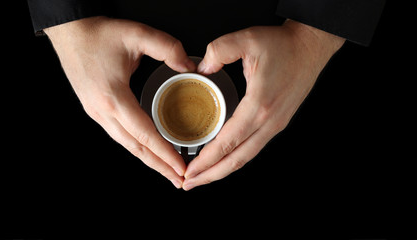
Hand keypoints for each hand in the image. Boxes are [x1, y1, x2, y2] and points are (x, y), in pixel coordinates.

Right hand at [45, 17, 195, 187]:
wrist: (69, 32)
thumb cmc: (98, 34)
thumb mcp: (137, 34)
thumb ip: (168, 48)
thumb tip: (189, 67)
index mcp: (113, 98)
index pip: (145, 134)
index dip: (164, 153)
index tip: (180, 168)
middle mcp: (102, 112)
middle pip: (135, 148)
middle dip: (158, 166)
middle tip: (178, 180)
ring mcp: (96, 114)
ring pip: (125, 145)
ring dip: (146, 160)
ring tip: (165, 171)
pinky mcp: (94, 110)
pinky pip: (118, 135)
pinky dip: (135, 147)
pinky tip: (146, 151)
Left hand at [183, 20, 344, 189]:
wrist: (311, 47)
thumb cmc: (283, 45)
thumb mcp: (247, 39)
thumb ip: (219, 51)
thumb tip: (201, 70)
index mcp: (259, 105)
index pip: (227, 142)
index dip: (206, 160)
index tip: (188, 170)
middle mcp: (269, 122)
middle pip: (236, 160)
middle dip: (210, 176)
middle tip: (189, 184)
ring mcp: (275, 125)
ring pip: (246, 157)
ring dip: (223, 171)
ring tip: (202, 177)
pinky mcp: (277, 123)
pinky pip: (253, 148)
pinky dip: (235, 159)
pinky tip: (224, 159)